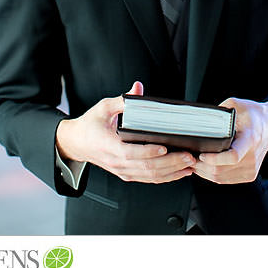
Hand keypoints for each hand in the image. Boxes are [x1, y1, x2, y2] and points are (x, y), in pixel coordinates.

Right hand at [55, 81, 194, 183]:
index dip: (148, 151)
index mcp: (108, 145)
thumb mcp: (103, 108)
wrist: (77, 143)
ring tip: (190, 165)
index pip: (131, 153)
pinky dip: (166, 177)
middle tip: (189, 156)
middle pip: (146, 167)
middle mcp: (117, 162)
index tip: (164, 146)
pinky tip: (180, 172)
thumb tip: (138, 88)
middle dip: (170, 163)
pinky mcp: (127, 174)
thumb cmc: (90, 125)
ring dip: (172, 172)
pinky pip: (148, 179)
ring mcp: (122, 171)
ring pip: (150, 176)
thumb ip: (122, 100)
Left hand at [191, 98, 267, 183]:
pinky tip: (202, 166)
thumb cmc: (251, 113)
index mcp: (250, 139)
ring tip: (191, 160)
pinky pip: (225, 180)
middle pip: (222, 170)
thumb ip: (219, 112)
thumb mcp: (236, 104)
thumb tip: (199, 119)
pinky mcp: (249, 174)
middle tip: (187, 156)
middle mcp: (252, 157)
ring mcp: (251, 168)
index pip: (233, 156)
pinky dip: (211, 175)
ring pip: (220, 177)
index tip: (201, 154)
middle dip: (200, 165)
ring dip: (203, 171)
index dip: (214, 158)